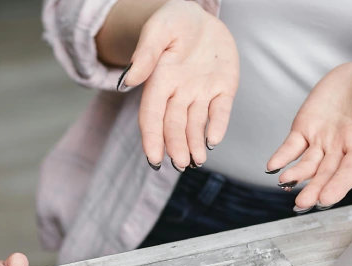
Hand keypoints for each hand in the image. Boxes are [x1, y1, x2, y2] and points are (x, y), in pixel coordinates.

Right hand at [119, 0, 238, 170]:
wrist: (201, 16)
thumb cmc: (174, 20)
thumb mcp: (159, 29)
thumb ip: (146, 54)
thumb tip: (128, 81)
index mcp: (160, 81)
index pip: (152, 115)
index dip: (152, 138)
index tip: (153, 158)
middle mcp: (179, 92)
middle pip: (174, 125)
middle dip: (176, 146)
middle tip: (180, 164)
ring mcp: (202, 92)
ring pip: (196, 125)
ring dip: (194, 145)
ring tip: (196, 161)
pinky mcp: (223, 89)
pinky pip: (220, 112)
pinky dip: (217, 126)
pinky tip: (213, 141)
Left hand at [267, 61, 351, 209]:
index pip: (349, 173)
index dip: (337, 186)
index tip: (325, 199)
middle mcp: (340, 149)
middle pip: (325, 174)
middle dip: (314, 189)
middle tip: (303, 203)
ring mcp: (321, 140)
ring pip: (307, 164)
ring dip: (296, 175)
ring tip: (286, 181)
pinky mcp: (305, 128)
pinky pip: (291, 147)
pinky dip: (281, 157)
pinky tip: (273, 166)